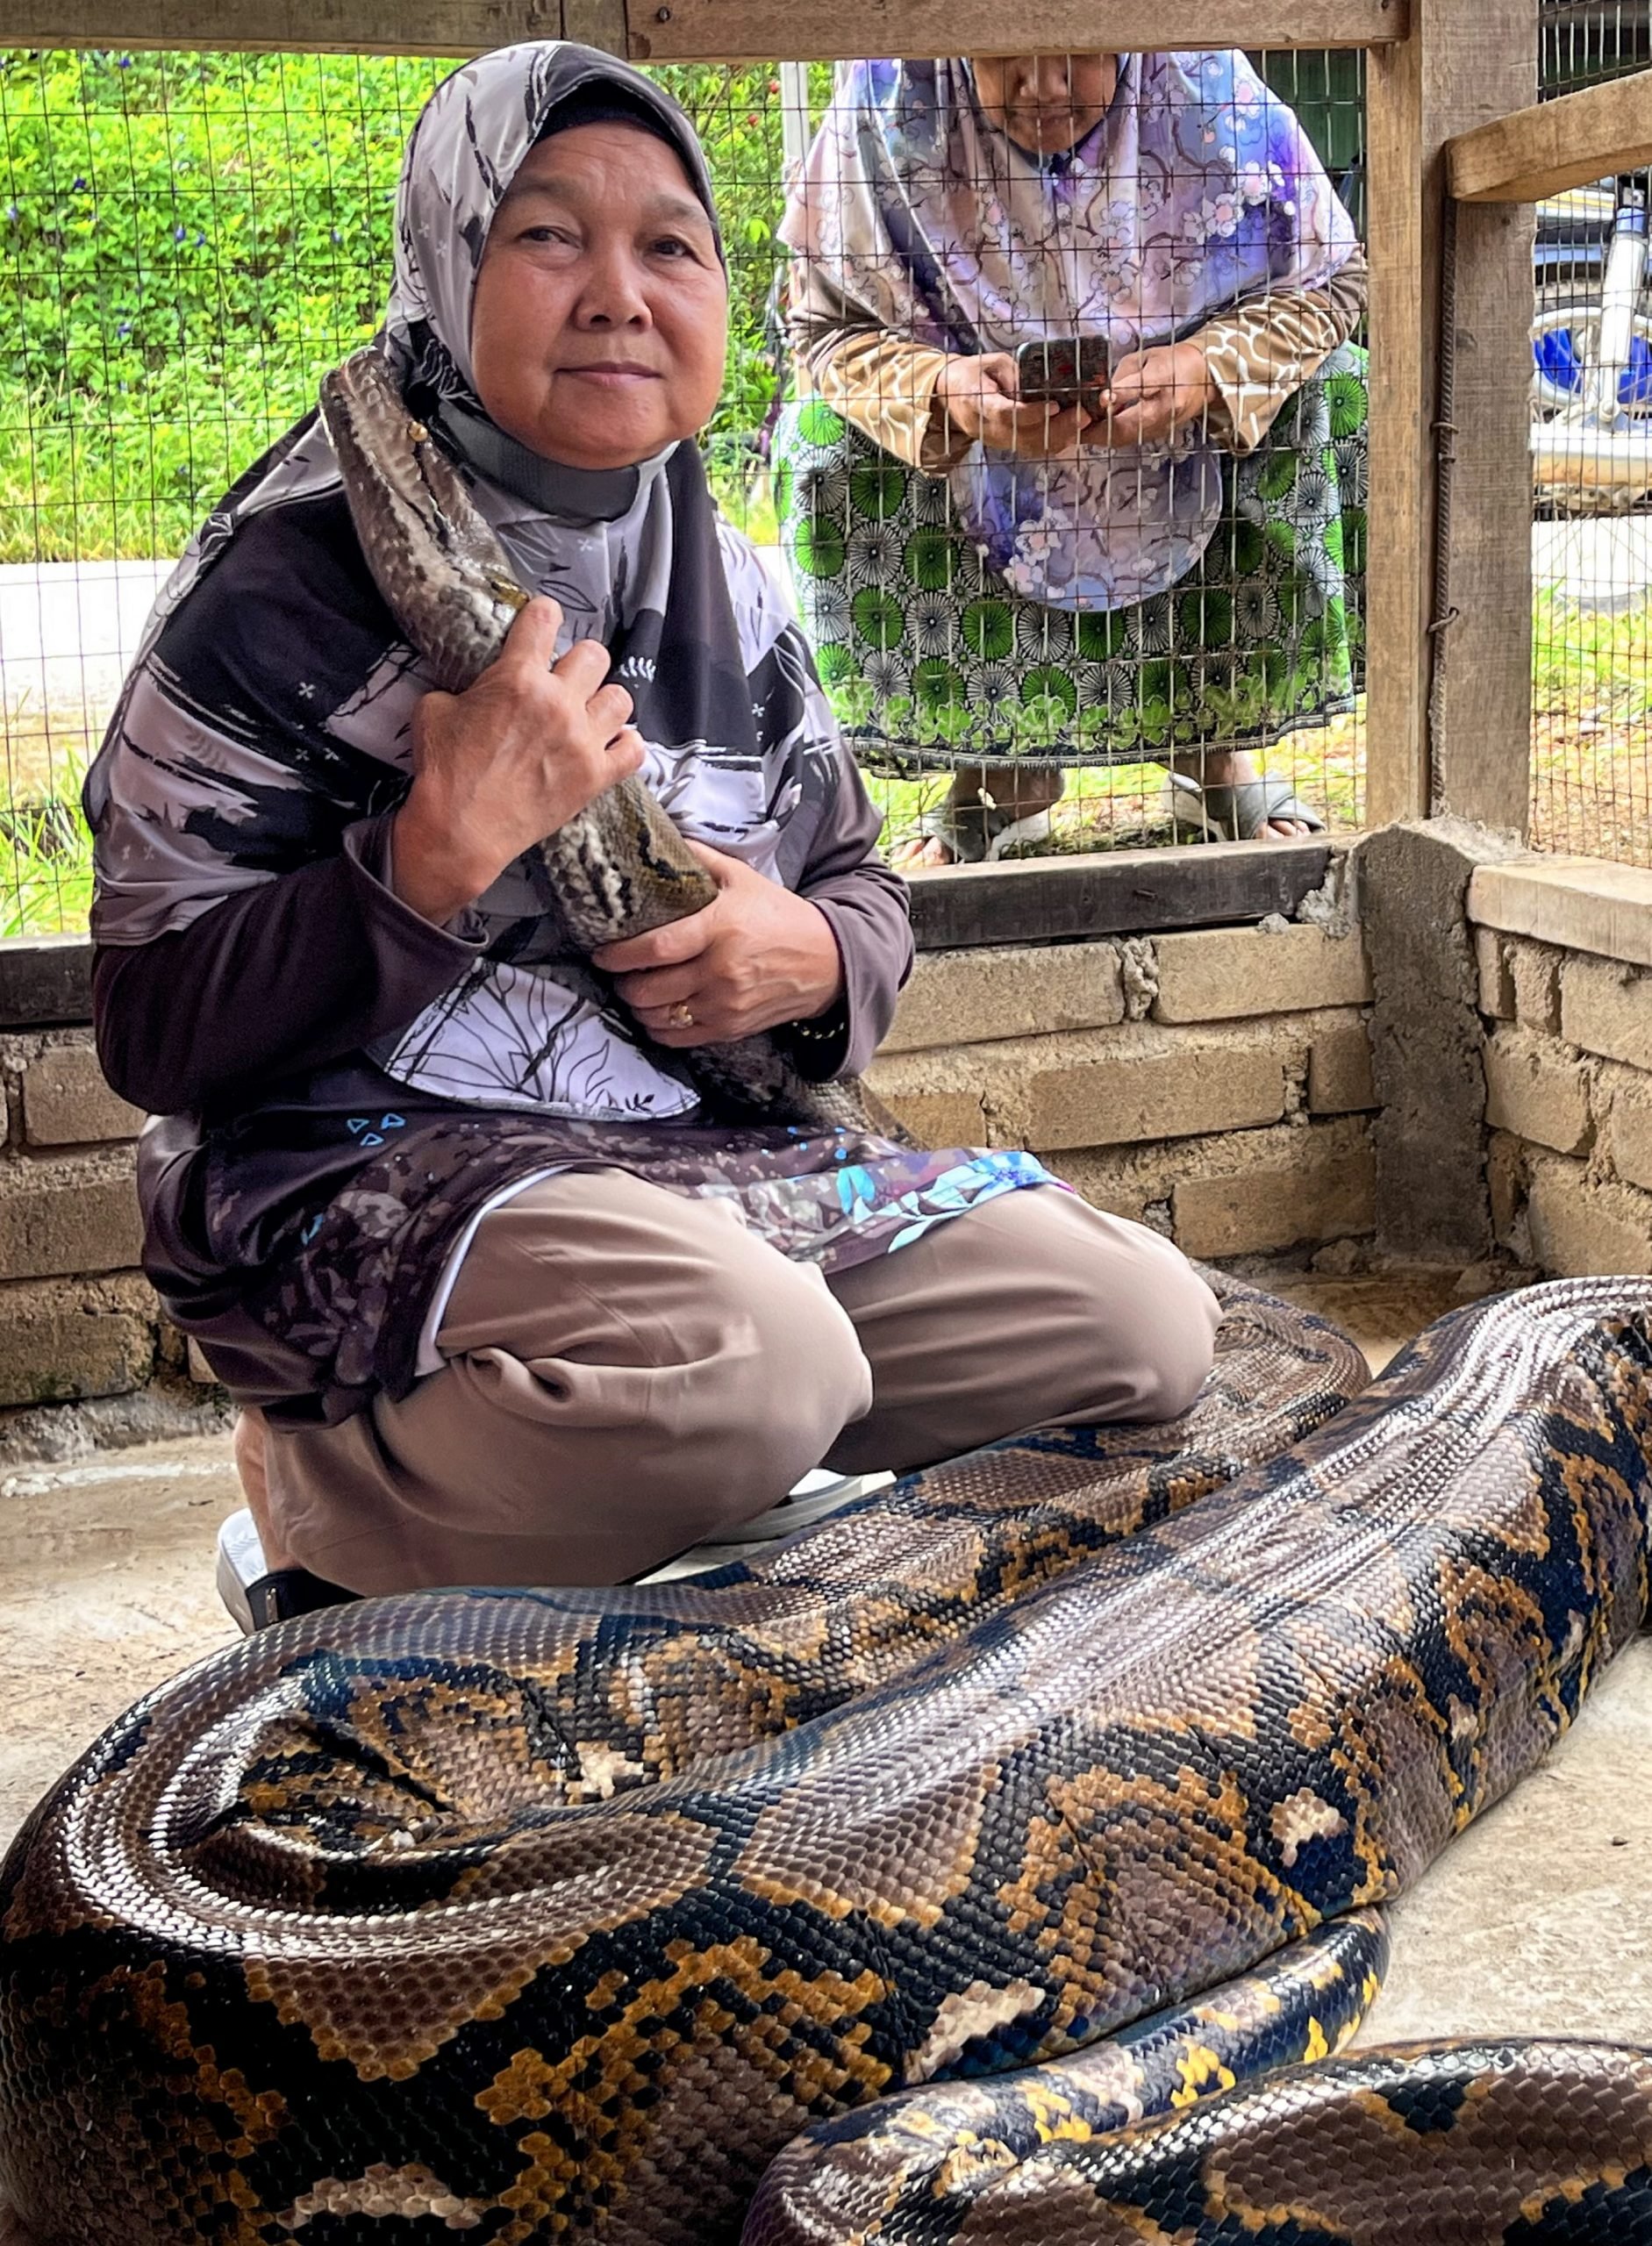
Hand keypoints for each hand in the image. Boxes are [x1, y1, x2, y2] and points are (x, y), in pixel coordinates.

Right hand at [390, 596, 643, 924]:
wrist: (461, 830)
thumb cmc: (444, 771)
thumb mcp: (435, 711)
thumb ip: (464, 688)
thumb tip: (478, 689)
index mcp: (518, 678)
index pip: (544, 618)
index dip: (543, 616)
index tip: (542, 623)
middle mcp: (558, 702)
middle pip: (595, 654)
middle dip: (578, 662)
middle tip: (564, 679)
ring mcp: (582, 741)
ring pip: (621, 698)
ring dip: (604, 701)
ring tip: (588, 713)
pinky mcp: (595, 777)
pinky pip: (634, 749)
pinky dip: (625, 744)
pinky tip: (609, 745)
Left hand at [592, 842, 843, 1047]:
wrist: (826, 960)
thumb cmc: (780, 916)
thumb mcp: (743, 878)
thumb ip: (700, 859)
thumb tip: (660, 837)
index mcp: (720, 929)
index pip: (656, 948)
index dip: (619, 954)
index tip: (601, 952)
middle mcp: (721, 971)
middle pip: (649, 989)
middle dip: (622, 983)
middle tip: (616, 972)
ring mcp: (726, 1005)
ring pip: (659, 1017)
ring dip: (637, 1006)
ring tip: (635, 990)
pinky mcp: (731, 1029)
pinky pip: (679, 1039)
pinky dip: (659, 1028)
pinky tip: (656, 1012)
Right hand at [933, 350, 1091, 458]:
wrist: (951, 396)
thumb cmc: (973, 373)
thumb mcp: (992, 363)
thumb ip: (1015, 375)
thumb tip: (1041, 387)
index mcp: (977, 404)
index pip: (1006, 415)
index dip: (1031, 414)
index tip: (1055, 406)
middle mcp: (987, 429)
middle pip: (1024, 437)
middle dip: (1057, 428)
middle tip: (1083, 415)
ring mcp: (997, 442)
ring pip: (1031, 448)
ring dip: (1060, 438)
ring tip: (1084, 423)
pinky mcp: (1006, 445)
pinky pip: (1032, 449)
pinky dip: (1054, 443)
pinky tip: (1073, 432)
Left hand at [1084, 342, 1215, 448]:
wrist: (1202, 379)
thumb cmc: (1171, 362)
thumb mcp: (1147, 356)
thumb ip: (1122, 375)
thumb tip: (1099, 394)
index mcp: (1164, 377)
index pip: (1142, 386)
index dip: (1121, 394)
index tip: (1102, 398)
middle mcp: (1165, 406)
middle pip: (1129, 424)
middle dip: (1099, 427)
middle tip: (1075, 424)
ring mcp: (1162, 425)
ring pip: (1125, 437)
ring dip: (1100, 436)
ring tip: (1079, 429)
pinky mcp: (1158, 435)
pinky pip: (1129, 440)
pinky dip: (1110, 437)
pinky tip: (1095, 431)